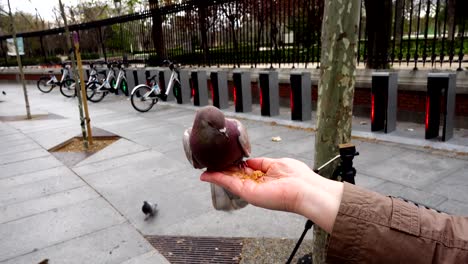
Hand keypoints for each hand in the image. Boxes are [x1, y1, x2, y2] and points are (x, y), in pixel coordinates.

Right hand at [200, 157, 343, 232]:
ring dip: (216, 175)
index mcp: (264, 176)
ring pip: (229, 180)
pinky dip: (217, 179)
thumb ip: (261, 163)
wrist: (305, 190)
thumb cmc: (298, 178)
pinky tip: (207, 175)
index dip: (234, 165)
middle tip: (209, 165)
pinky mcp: (248, 193)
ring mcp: (251, 189)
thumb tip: (248, 161)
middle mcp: (256, 184)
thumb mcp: (276, 163)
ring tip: (204, 171)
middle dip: (221, 171)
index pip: (245, 170)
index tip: (224, 160)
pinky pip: (229, 184)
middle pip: (235, 176)